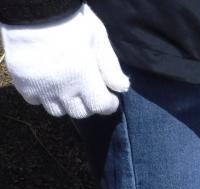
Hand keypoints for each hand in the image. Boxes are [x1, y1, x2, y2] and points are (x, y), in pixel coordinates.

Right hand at [1, 5, 129, 117]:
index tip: (110, 98)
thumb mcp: (97, 37)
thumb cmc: (70, 19)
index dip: (108, 105)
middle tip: (89, 91)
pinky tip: (47, 83)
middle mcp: (61, 87)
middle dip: (89, 105)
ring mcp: (40, 86)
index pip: (100, 106)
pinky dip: (43, 96)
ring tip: (68, 89)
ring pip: (57, 110)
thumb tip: (122, 88)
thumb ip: (110, 65)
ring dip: (66, 104)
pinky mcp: (22, 83)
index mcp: (83, 76)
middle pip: (80, 112)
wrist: (32, 8)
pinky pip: (35, 101)